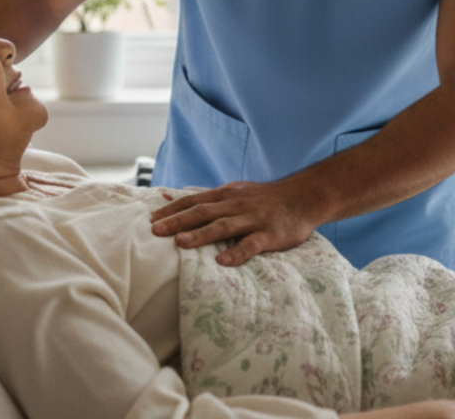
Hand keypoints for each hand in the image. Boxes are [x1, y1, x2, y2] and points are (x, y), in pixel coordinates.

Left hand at [149, 174, 320, 265]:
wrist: (302, 197)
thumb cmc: (263, 199)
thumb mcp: (234, 191)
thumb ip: (207, 198)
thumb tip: (172, 198)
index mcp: (226, 194)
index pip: (194, 200)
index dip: (172, 210)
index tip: (151, 220)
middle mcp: (236, 204)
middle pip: (203, 211)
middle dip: (178, 221)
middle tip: (155, 231)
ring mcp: (253, 218)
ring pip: (224, 226)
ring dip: (201, 234)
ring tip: (181, 243)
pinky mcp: (270, 234)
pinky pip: (252, 243)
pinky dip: (237, 252)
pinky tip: (223, 262)